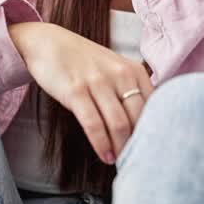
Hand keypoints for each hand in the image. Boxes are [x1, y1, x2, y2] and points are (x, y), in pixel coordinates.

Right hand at [8, 22, 153, 163]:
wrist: (47, 42)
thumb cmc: (83, 61)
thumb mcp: (114, 68)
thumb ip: (131, 90)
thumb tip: (145, 126)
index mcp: (134, 70)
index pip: (154, 107)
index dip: (155, 131)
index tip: (152, 147)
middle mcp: (120, 74)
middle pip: (139, 118)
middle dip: (139, 143)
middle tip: (136, 160)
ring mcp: (98, 82)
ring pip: (119, 124)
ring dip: (121, 148)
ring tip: (120, 161)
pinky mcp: (76, 91)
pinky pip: (94, 124)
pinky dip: (101, 144)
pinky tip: (104, 156)